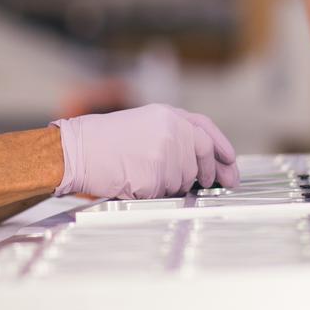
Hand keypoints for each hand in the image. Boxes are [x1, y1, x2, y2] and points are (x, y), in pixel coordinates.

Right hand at [51, 104, 239, 198]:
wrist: (78, 149)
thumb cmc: (105, 140)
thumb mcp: (143, 122)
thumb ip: (173, 133)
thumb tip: (200, 157)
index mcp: (168, 115)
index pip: (205, 129)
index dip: (221, 147)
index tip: (230, 162)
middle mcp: (170, 131)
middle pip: (201, 156)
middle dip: (208, 173)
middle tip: (209, 183)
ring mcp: (164, 153)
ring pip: (184, 179)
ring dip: (174, 185)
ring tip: (147, 175)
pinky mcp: (155, 175)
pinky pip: (166, 193)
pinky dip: (156, 193)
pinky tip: (139, 183)